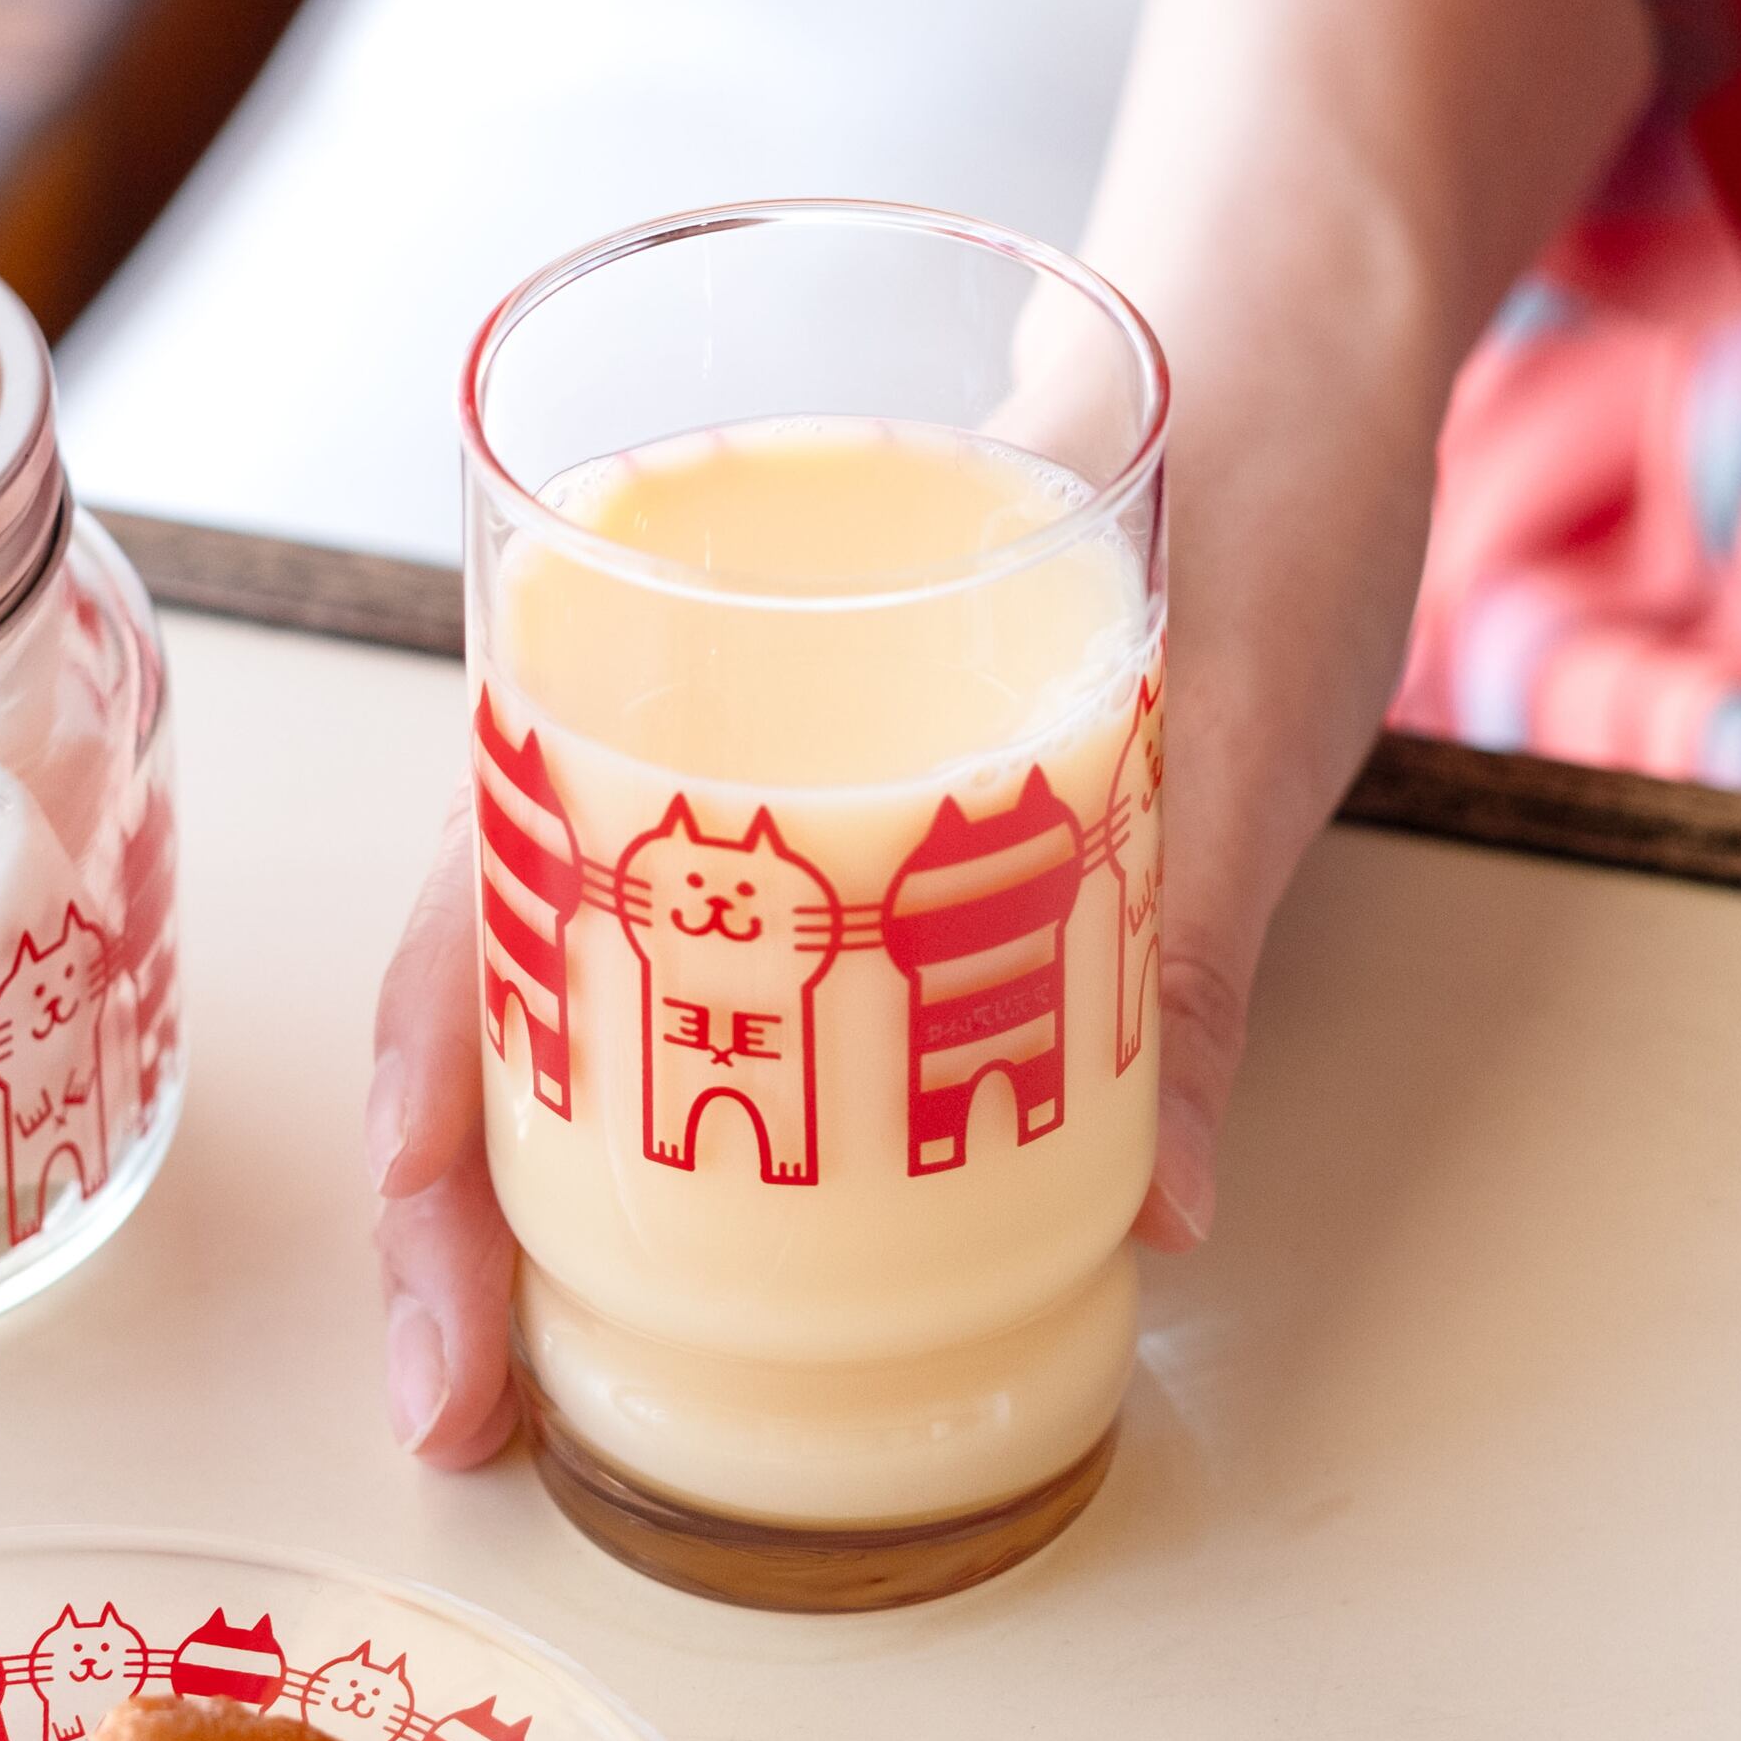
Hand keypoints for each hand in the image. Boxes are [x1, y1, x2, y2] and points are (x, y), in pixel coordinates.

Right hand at [366, 0, 1646, 1459]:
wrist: (1308, 332)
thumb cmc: (1250, 449)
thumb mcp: (1236, 699)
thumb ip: (1189, 936)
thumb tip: (1165, 1199)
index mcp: (704, 643)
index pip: (482, 888)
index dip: (431, 1094)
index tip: (436, 1274)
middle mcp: (698, 730)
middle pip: (497, 981)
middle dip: (453, 1209)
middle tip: (457, 1408)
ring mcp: (776, 795)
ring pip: (593, 1002)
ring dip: (547, 1198)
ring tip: (524, 1386)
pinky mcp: (886, 846)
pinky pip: (747, 1002)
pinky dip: (703, 1140)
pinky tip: (694, 1275)